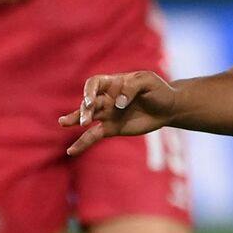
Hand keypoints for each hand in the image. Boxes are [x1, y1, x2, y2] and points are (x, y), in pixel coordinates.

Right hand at [58, 71, 177, 154]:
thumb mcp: (148, 81)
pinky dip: (82, 143)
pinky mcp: (112, 129)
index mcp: (113, 82)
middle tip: (85, 118)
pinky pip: (93, 136)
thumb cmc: (158, 90)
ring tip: (63, 122)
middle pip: (88, 102)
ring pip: (87, 117)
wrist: (168, 108)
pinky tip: (71, 151)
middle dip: (84, 109)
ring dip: (76, 119)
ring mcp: (108, 114)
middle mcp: (106, 97)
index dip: (89, 91)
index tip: (91, 100)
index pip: (94, 83)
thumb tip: (117, 104)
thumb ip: (131, 88)